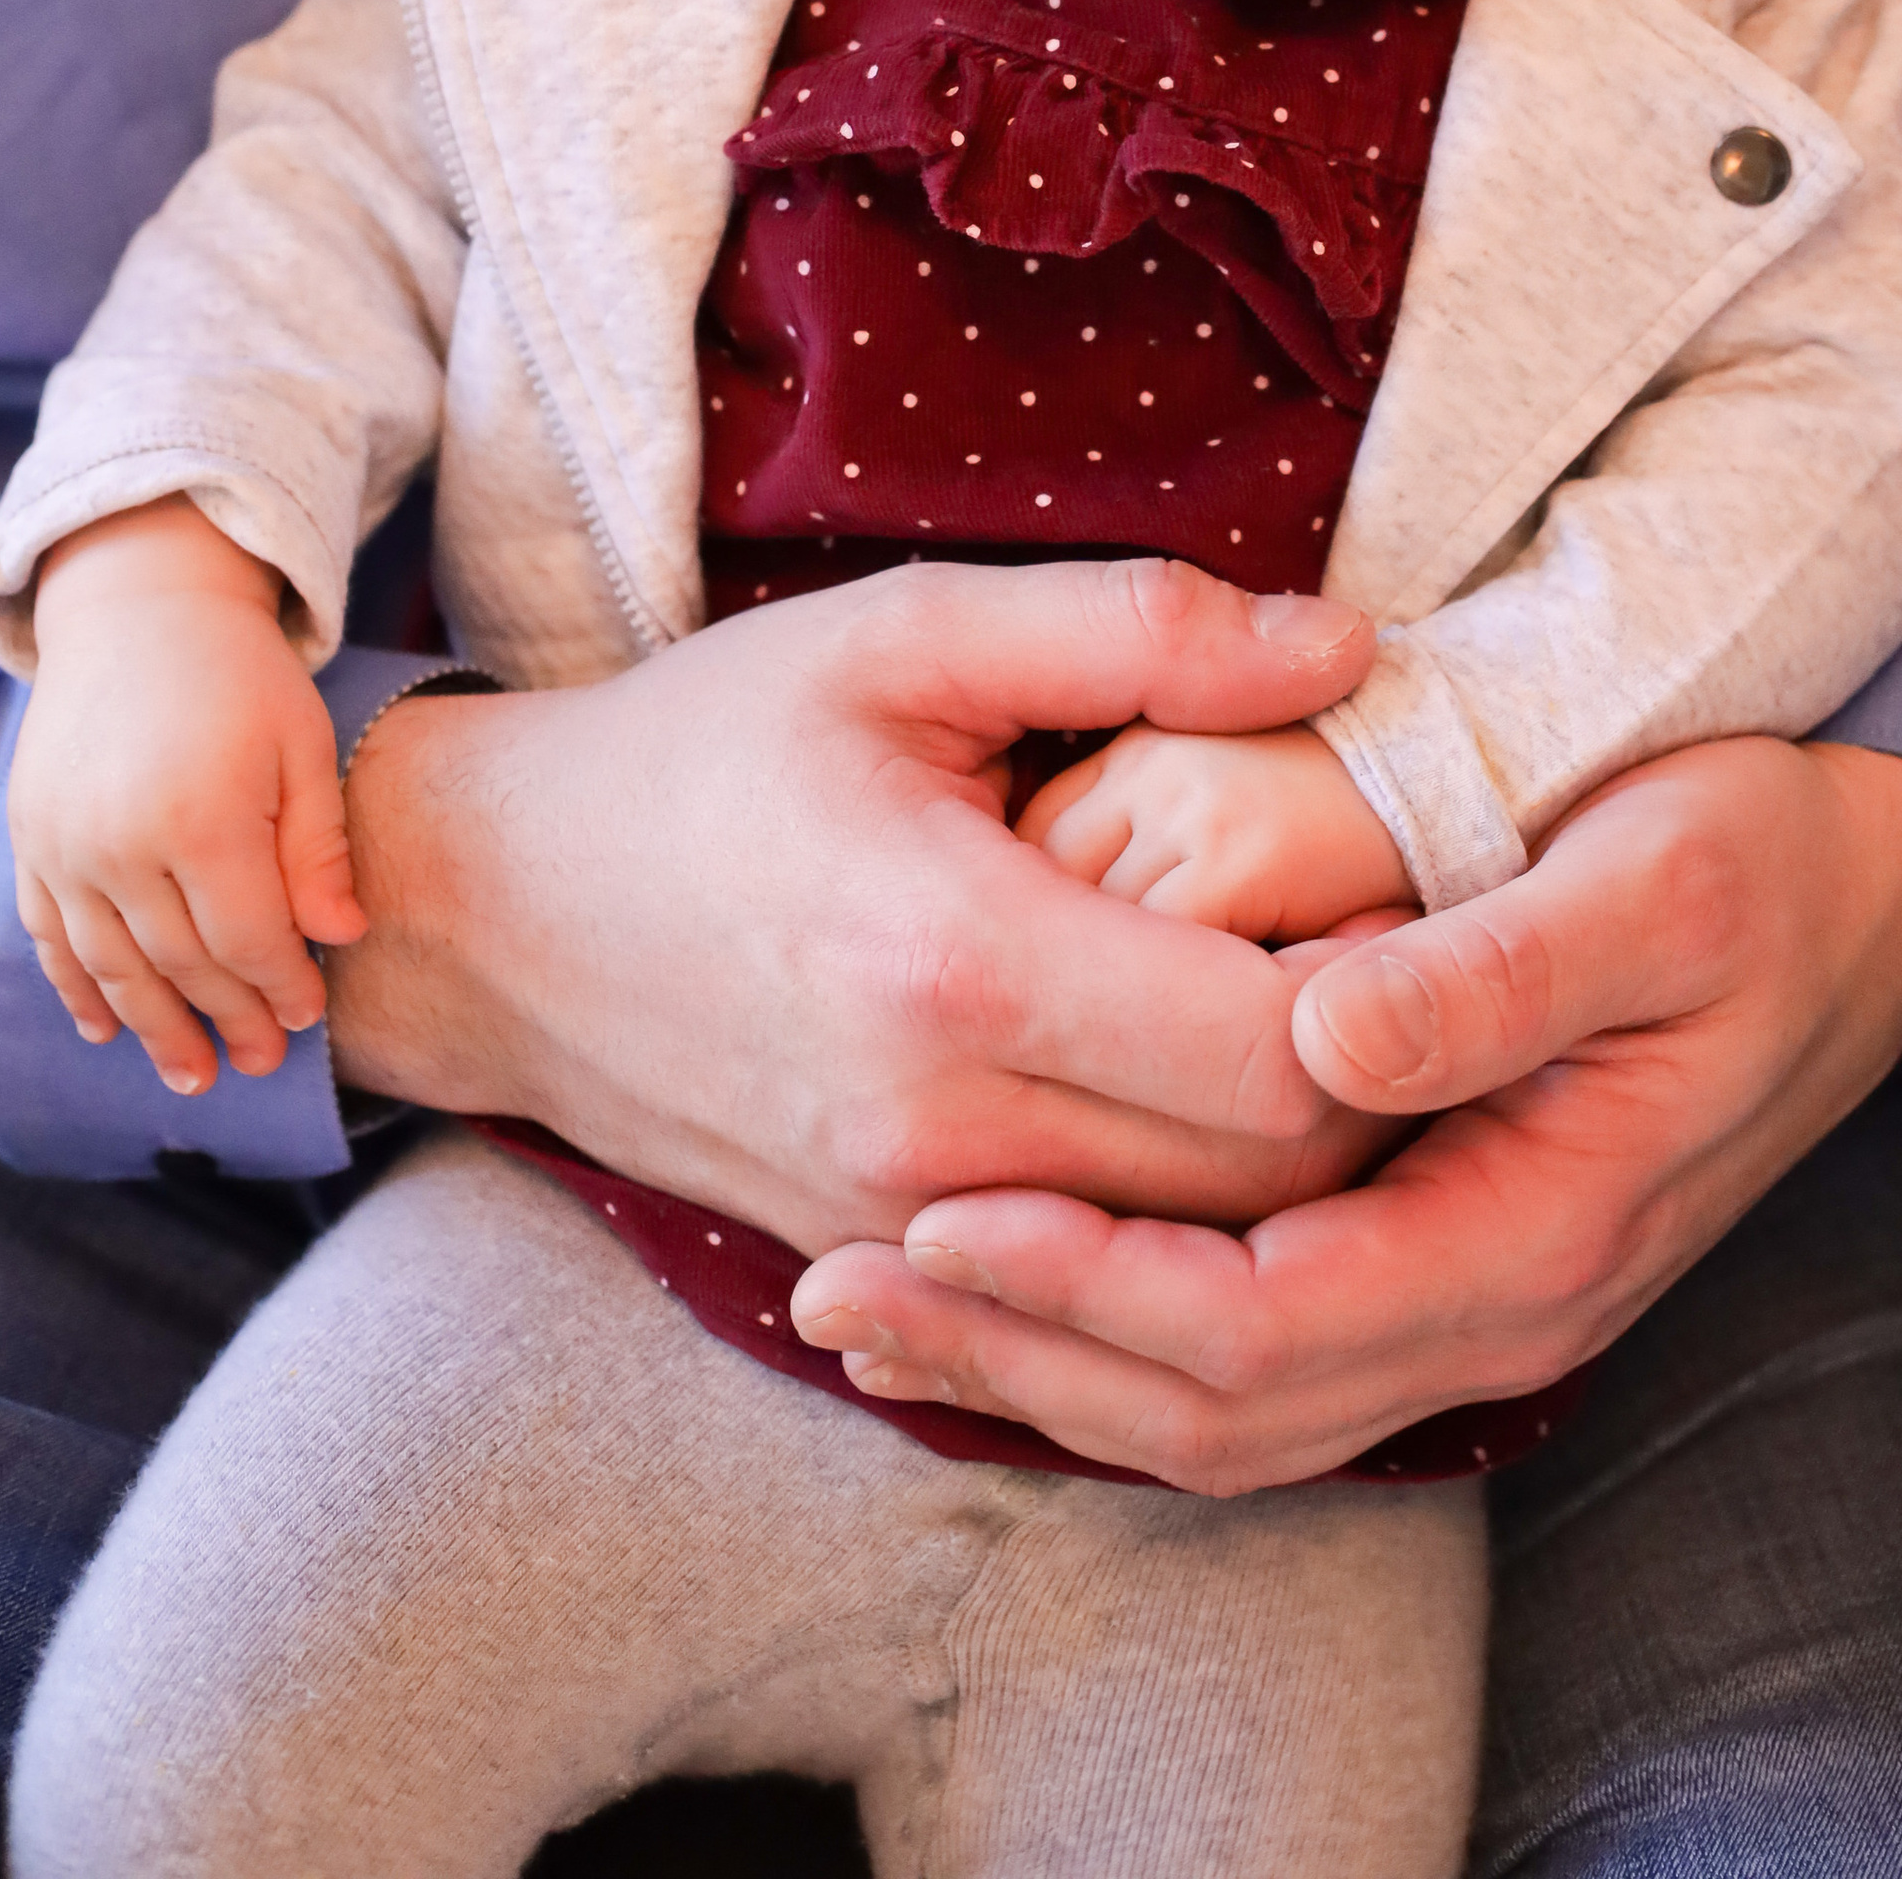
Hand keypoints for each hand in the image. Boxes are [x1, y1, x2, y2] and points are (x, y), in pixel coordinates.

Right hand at [11, 497, 364, 1095]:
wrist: (139, 610)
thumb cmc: (240, 675)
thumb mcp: (303, 745)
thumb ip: (318, 848)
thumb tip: (341, 937)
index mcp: (203, 817)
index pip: (247, 940)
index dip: (280, 988)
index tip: (309, 1018)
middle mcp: (121, 843)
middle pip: (181, 964)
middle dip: (226, 1021)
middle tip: (260, 1064)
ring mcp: (65, 846)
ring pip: (111, 967)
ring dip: (152, 1029)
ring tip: (193, 1075)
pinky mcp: (31, 841)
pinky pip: (51, 937)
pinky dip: (77, 990)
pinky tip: (107, 1030)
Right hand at [326, 558, 1390, 1249]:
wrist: (494, 916)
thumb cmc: (705, 750)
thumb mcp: (906, 635)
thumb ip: (1134, 629)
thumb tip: (1349, 646)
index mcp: (960, 959)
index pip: (1282, 1054)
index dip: (1392, 990)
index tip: (1407, 892)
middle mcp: (939, 1129)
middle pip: (1270, 1184)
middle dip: (1371, 1088)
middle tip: (1399, 962)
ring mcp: (906, 1219)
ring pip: (1195, 1254)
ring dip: (1285, 1162)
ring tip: (1310, 1018)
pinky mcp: (881, 1259)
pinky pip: (1091, 1273)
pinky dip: (1175, 1209)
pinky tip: (1188, 1093)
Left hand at [791, 735, 1901, 1490]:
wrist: (1877, 886)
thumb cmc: (1769, 854)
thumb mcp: (1661, 876)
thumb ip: (1499, 968)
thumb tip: (1324, 1042)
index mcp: (1544, 1225)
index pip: (1268, 1324)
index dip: (1088, 1289)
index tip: (937, 1214)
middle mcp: (1506, 1303)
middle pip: (1223, 1407)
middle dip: (1021, 1355)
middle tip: (841, 1283)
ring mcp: (1482, 1295)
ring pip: (1232, 1411)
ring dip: (1047, 1368)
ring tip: (875, 1306)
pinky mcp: (1455, 1254)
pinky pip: (1264, 1357)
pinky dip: (1120, 1341)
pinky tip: (1015, 1283)